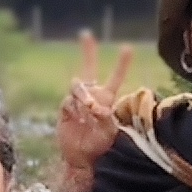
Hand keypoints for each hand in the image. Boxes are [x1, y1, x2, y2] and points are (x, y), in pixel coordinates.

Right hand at [57, 33, 135, 172]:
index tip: (127, 47)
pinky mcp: (64, 109)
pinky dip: (74, 109)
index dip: (121, 64)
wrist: (80, 157)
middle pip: (89, 69)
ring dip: (83, 95)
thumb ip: (105, 119)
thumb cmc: (99, 145)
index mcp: (106, 99)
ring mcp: (76, 101)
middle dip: (88, 52)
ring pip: (77, 87)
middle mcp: (91, 96)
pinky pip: (68, 102)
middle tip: (86, 35)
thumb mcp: (108, 133)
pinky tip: (78, 120)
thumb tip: (98, 108)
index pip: (115, 78)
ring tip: (88, 109)